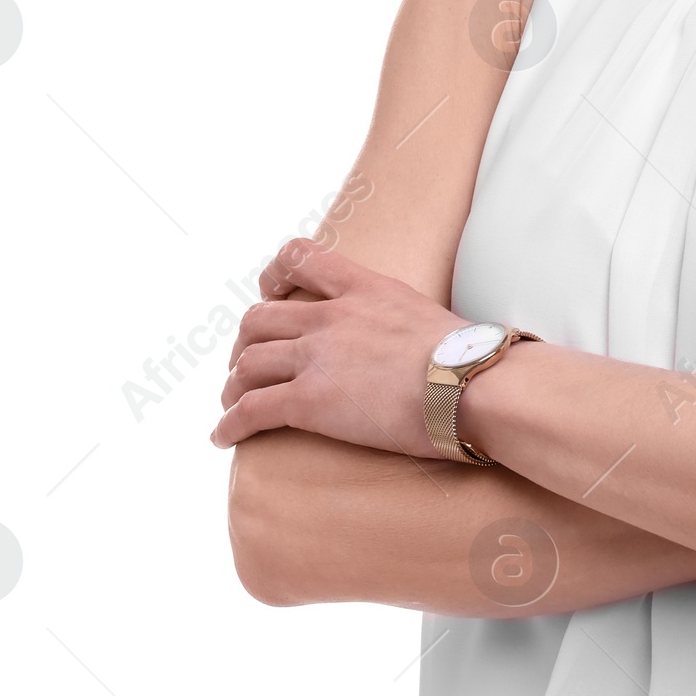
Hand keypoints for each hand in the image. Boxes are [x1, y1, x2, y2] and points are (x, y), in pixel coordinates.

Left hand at [211, 241, 463, 458]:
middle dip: (245, 342)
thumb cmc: (471, 359)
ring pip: (248, 362)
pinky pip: (253, 410)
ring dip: (233, 386)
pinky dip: (231, 424)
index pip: (301, 257)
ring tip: (233, 405)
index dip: (274, 274)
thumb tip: (424, 343)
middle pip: (260, 318)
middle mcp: (331, 316)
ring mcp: (316, 357)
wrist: (472, 384)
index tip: (269, 290)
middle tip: (248, 365)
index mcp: (363, 289)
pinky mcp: (310, 401)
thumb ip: (405, 320)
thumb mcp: (431, 315)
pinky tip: (223, 438)